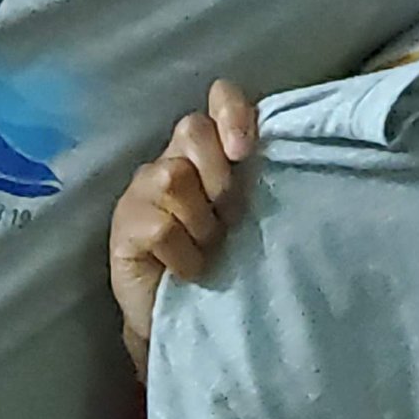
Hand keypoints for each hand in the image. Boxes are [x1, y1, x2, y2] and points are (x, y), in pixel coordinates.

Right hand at [107, 81, 256, 371]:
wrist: (183, 319)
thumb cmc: (224, 262)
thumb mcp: (251, 216)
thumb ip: (260, 179)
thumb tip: (294, 156)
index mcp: (208, 151)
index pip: (219, 99)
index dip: (232, 112)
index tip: (245, 151)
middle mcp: (172, 159)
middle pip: (193, 130)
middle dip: (221, 178)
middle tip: (230, 220)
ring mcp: (142, 190)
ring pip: (174, 177)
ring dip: (202, 222)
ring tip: (209, 248)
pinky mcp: (124, 225)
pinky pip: (160, 227)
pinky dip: (185, 254)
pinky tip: (188, 271)